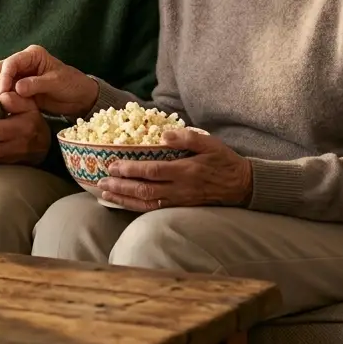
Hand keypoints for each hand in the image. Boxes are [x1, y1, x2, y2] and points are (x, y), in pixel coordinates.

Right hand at [0, 44, 98, 119]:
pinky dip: (5, 101)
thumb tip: (17, 88)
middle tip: (0, 101)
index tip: (2, 93)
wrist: (80, 98)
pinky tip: (9, 108)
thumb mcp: (56, 83)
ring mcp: (19, 77)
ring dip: (0, 94)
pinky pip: (6, 93)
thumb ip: (36, 84)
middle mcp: (22, 63)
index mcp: (32, 55)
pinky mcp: (19, 90)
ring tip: (6, 106)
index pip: (10, 63)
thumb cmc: (72, 85)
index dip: (3, 77)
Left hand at [98, 128, 252, 211]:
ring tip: (105, 193)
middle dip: (120, 187)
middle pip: (144, 190)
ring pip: (146, 203)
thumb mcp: (210, 143)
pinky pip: (154, 208)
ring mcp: (179, 200)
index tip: (113, 165)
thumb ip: (187, 138)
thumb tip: (164, 135)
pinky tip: (123, 202)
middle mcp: (180, 189)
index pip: (152, 171)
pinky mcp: (180, 207)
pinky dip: (136, 207)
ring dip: (124, 199)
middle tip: (101, 181)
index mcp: (185, 171)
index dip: (131, 170)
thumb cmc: (224, 161)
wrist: (241, 185)